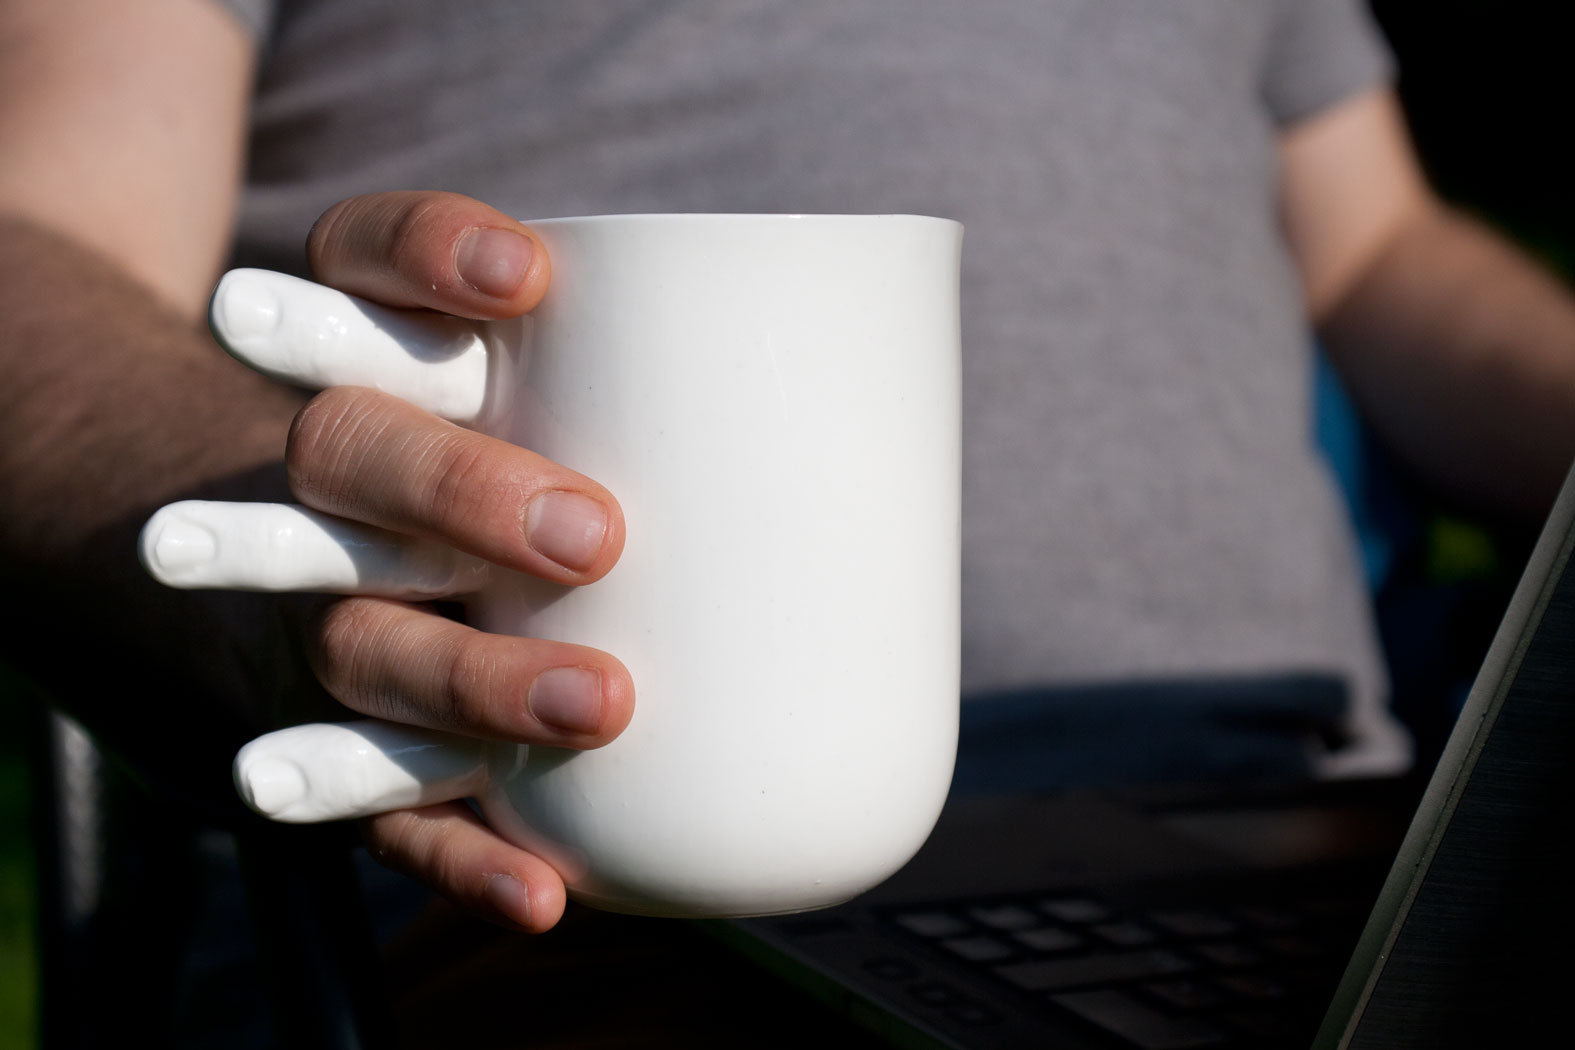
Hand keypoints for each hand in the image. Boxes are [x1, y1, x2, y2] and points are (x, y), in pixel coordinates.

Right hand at [154, 192, 634, 931]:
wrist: (342, 583)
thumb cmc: (529, 470)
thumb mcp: (580, 406)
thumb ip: (684, 395)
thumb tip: (898, 415)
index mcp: (389, 362)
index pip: (359, 265)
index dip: (418, 254)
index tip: (530, 278)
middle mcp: (333, 485)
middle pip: (344, 453)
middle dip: (451, 487)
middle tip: (592, 533)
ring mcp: (328, 618)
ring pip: (355, 638)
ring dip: (465, 677)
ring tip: (593, 703)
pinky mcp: (346, 747)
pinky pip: (380, 808)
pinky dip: (461, 854)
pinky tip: (542, 890)